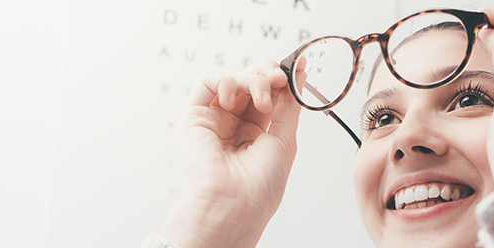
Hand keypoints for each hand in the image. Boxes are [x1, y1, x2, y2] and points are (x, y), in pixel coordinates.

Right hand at [159, 60, 300, 247]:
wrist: (232, 205)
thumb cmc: (258, 186)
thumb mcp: (284, 139)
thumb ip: (288, 105)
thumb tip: (298, 75)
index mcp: (258, 133)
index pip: (270, 95)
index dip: (282, 79)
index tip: (297, 67)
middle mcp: (235, 124)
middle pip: (251, 82)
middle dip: (268, 73)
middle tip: (280, 78)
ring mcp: (215, 119)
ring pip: (233, 79)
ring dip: (251, 81)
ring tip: (262, 101)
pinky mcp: (196, 117)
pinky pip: (207, 83)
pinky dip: (224, 82)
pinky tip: (232, 100)